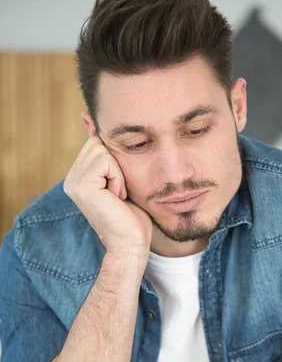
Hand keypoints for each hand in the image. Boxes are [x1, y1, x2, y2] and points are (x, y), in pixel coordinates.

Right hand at [64, 136, 151, 256]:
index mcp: (77, 176)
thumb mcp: (120, 177)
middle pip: (98, 143)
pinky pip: (105, 161)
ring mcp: (73, 182)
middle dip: (116, 165)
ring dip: (118, 172)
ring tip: (117, 196)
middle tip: (118, 193)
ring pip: (102, 149)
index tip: (117, 189)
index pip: (96, 143)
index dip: (115, 161)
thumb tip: (89, 118)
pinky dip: (118, 178)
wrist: (131, 244)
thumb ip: (107, 153)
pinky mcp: (81, 186)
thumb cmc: (131, 215)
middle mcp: (70, 179)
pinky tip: (116, 198)